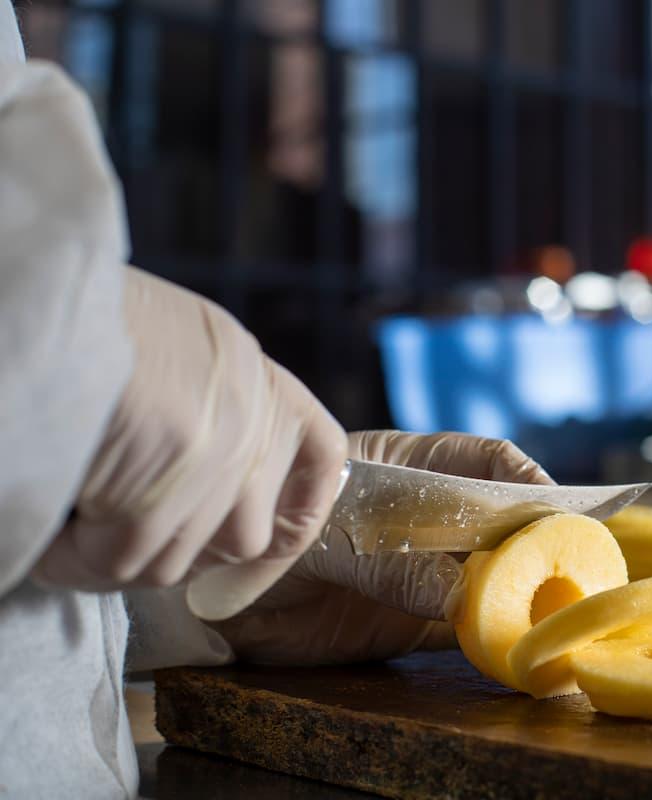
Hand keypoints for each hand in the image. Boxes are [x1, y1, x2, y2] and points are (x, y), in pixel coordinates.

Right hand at [33, 268, 346, 617]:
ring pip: (178, 559)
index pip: (324, 458)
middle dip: (179, 545)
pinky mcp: (160, 491)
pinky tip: (50, 534)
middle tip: (116, 527)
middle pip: (243, 536)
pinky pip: (121, 560)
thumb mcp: (184, 347)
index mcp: (260, 377)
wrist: (45, 289)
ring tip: (70, 519)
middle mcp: (251, 420)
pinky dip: (75, 558)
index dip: (302, 509)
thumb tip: (195, 488)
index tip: (271, 544)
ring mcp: (213, 458)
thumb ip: (216, 410)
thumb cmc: (96, 321)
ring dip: (118, 553)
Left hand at [211, 430, 552, 664]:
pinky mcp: (413, 621)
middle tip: (571, 560)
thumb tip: (461, 595)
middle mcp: (428, 518)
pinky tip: (514, 640)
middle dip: (537, 536)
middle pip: (499, 520)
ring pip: (491, 574)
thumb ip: (389, 564)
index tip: (556, 501)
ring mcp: (424, 569)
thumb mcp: (325, 539)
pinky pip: (466, 625)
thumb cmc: (265, 534)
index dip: (523, 476)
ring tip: (553, 605)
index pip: (482, 461)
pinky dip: (492, 634)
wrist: (210, 600)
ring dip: (521, 589)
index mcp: (410, 468)